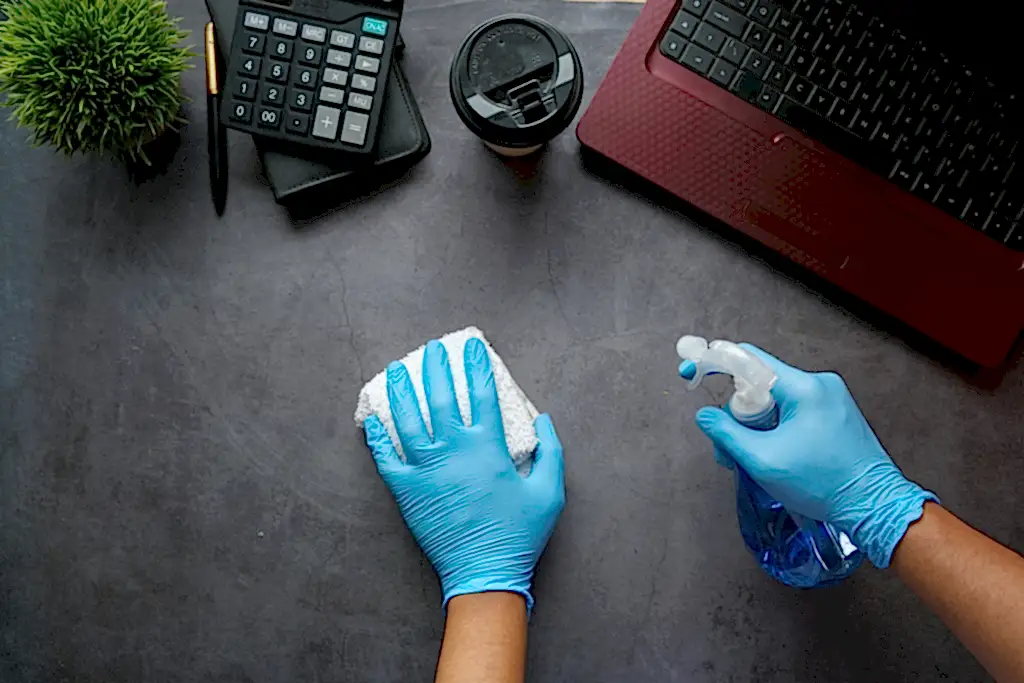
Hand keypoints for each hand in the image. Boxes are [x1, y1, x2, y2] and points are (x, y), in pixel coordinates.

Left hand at [364, 339, 564, 608]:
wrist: (484, 574)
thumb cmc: (519, 535)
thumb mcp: (550, 492)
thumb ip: (550, 452)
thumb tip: (544, 420)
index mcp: (488, 448)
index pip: (482, 394)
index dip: (477, 366)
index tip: (472, 346)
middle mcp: (454, 451)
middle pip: (441, 397)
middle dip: (436, 367)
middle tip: (432, 349)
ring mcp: (427, 470)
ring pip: (408, 420)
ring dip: (402, 391)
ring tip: (397, 370)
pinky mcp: (407, 492)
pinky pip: (386, 459)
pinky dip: (377, 438)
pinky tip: (372, 419)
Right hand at [683, 344, 937, 568]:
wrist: (874, 506)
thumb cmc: (823, 485)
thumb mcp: (763, 461)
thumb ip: (727, 434)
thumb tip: (705, 416)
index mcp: (804, 388)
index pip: (749, 359)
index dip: (714, 362)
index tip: (692, 370)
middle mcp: (820, 384)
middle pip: (760, 384)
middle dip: (737, 413)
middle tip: (729, 447)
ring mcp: (831, 398)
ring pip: (776, 400)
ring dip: (756, 425)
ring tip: (753, 459)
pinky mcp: (836, 414)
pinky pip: (793, 410)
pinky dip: (776, 428)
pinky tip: (773, 455)